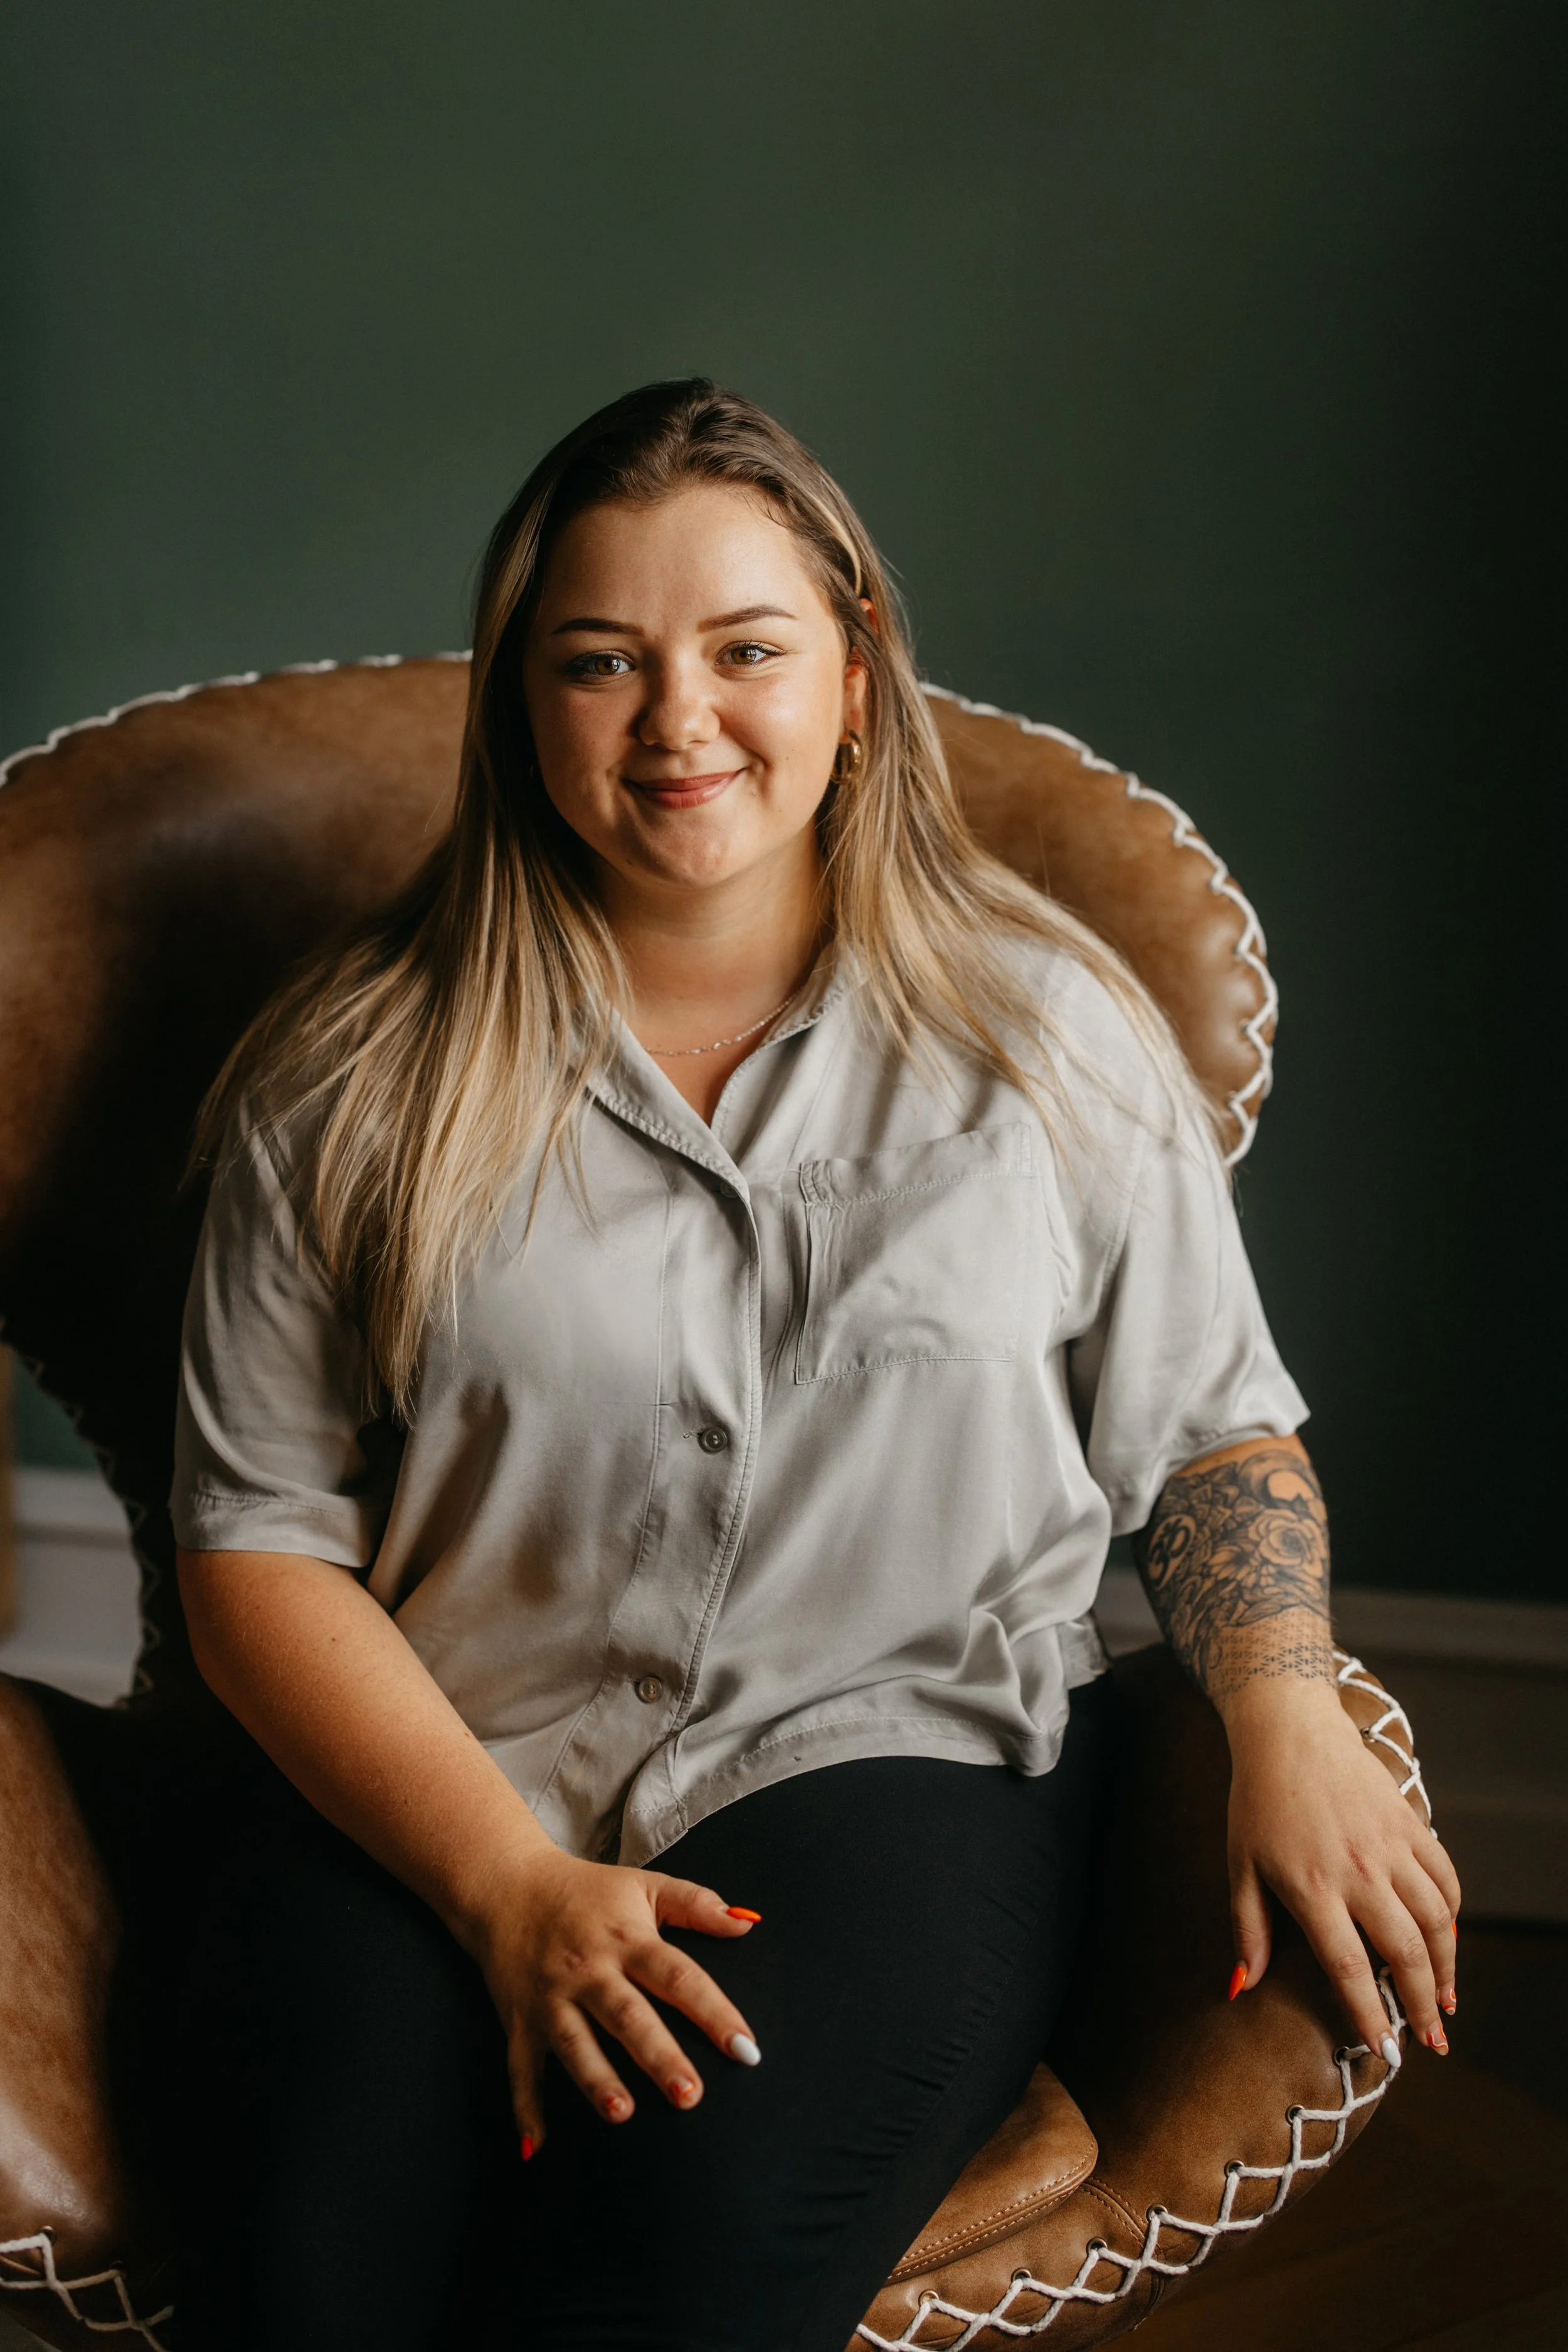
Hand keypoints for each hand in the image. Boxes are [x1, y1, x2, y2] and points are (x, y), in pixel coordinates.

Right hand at [464, 1845, 760, 2152]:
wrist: (507, 1886)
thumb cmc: (587, 1893)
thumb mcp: (644, 1885)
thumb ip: (697, 1904)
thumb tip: (747, 1920)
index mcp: (626, 1940)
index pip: (678, 1977)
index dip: (714, 2011)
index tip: (745, 2048)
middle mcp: (589, 1971)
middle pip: (628, 2016)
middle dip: (658, 2056)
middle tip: (690, 2095)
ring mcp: (550, 1999)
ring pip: (576, 2044)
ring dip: (597, 2080)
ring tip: (623, 2113)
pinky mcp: (520, 2021)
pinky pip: (521, 2068)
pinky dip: (526, 2107)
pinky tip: (539, 2144)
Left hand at [1222, 1677, 1460, 2055]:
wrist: (1289, 1731)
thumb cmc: (1256, 1800)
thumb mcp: (1239, 1865)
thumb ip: (1248, 1930)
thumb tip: (1243, 1988)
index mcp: (1312, 1887)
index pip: (1349, 1969)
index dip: (1370, 2016)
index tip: (1385, 2052)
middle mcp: (1359, 1870)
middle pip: (1406, 1953)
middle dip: (1423, 2005)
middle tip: (1431, 2041)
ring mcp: (1390, 1845)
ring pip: (1435, 1920)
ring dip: (1446, 1968)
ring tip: (1446, 2002)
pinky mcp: (1410, 1823)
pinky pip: (1444, 1878)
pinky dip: (1451, 1914)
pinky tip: (1446, 1939)